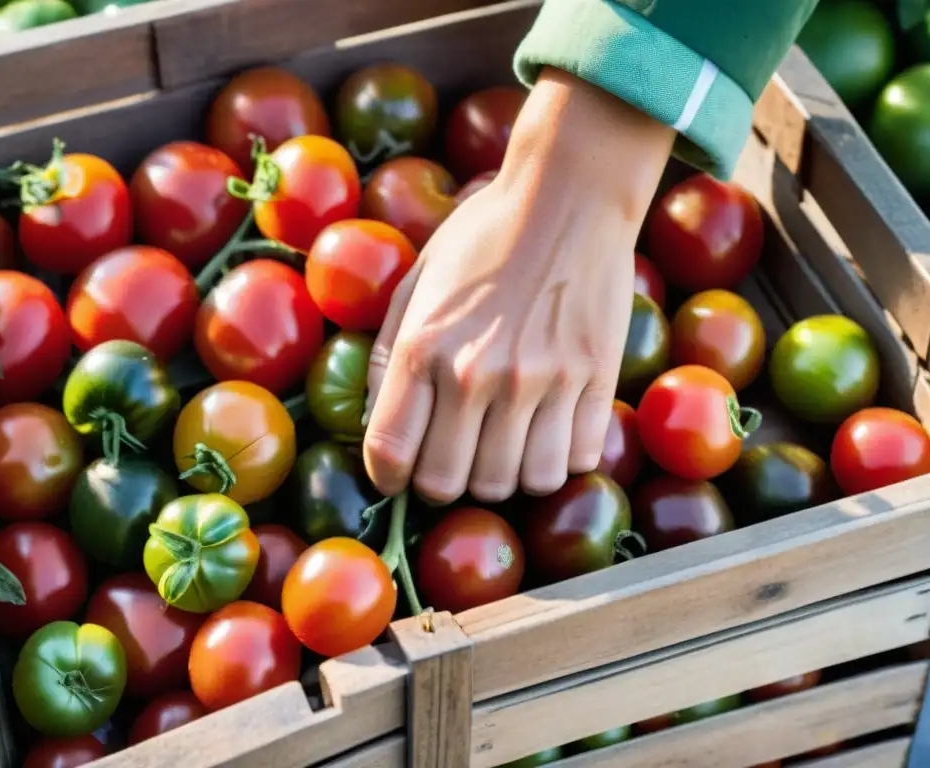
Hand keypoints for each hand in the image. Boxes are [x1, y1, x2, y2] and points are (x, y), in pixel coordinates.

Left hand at [363, 68, 674, 502]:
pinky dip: (559, 459)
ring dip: (505, 476)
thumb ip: (390, 356)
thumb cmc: (484, 236)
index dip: (387, 478)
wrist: (568, 196)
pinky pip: (574, 461)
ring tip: (503, 446)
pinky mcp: (594, 381)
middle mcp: (478, 373)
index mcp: (424, 346)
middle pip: (451, 484)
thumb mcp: (416, 282)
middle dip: (444, 482)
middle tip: (452, 458)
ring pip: (517, 483)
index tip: (396, 474)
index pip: (391, 454)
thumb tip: (377, 424)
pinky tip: (550, 431)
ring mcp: (542, 381)